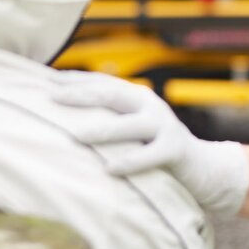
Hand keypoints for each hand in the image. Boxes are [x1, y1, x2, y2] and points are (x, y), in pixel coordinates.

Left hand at [52, 72, 248, 215]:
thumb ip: (110, 120)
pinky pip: (150, 156)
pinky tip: (110, 169)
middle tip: (53, 97)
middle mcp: (150, 105)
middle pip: (113, 95)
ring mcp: (164, 125)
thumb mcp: (133, 129)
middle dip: (82, 94)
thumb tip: (65, 119)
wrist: (201, 166)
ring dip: (102, 130)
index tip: (47, 81)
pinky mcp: (175, 149)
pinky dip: (130, 162)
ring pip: (130, 125)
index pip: (103, 82)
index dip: (77, 79)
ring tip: (76, 135)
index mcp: (137, 97)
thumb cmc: (155, 148)